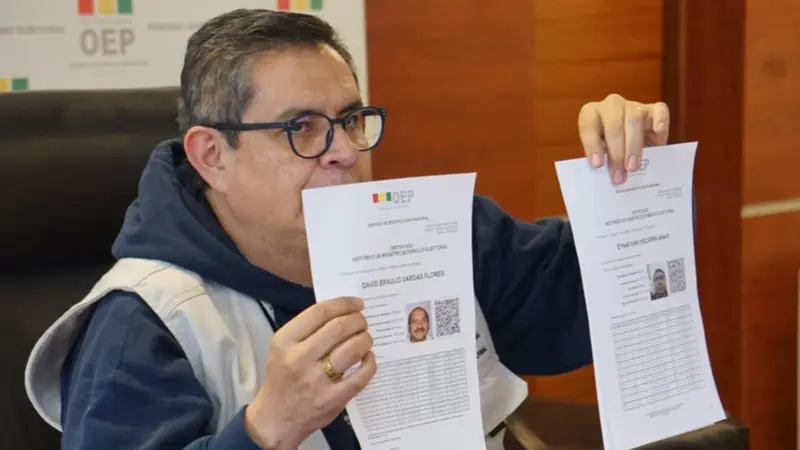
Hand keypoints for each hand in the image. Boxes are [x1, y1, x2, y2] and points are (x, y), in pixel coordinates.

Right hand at [245, 297, 375, 449]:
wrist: (275, 420)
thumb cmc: (281, 379)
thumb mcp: (282, 349)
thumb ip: (306, 330)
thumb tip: (341, 311)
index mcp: (285, 341)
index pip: (320, 312)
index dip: (344, 304)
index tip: (357, 304)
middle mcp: (299, 358)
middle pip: (340, 327)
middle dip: (358, 320)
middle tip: (362, 321)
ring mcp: (317, 381)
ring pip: (352, 349)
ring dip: (365, 339)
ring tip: (366, 338)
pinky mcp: (332, 400)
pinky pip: (361, 375)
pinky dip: (369, 362)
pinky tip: (367, 358)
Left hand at [578, 93, 669, 184]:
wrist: (630, 142)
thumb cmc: (610, 148)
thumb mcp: (601, 153)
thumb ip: (600, 160)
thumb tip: (602, 178)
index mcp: (591, 114)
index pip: (588, 125)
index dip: (592, 145)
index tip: (598, 165)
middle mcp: (611, 106)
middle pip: (614, 125)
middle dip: (617, 153)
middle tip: (620, 175)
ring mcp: (633, 106)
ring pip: (634, 119)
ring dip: (634, 146)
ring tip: (633, 167)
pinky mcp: (653, 109)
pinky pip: (659, 110)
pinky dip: (660, 120)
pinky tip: (659, 131)